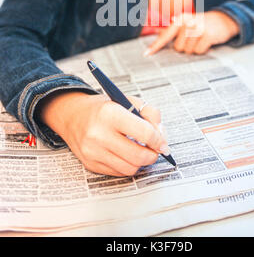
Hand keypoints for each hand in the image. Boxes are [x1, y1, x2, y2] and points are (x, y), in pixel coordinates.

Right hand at [36, 91, 167, 176]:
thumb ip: (149, 113)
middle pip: (139, 156)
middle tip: (156, 149)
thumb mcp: (126, 100)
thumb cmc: (102, 108)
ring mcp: (93, 152)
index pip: (144, 133)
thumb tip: (161, 136)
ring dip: (141, 162)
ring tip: (142, 151)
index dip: (159, 139)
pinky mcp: (90, 164)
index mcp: (110, 113)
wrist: (73, 115)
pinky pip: (118, 173)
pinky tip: (127, 154)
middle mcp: (99, 134)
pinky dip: (128, 165)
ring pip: (130, 168)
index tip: (162, 141)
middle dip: (153, 154)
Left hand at [144, 10, 239, 55]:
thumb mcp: (187, 24)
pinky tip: (207, 42)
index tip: (146, 54)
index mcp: (180, 20)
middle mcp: (187, 22)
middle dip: (186, 47)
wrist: (223, 20)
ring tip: (201, 40)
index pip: (165, 35)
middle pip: (178, 48)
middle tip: (194, 40)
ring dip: (195, 49)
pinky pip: (199, 51)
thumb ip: (174, 32)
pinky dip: (203, 50)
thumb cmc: (202, 25)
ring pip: (188, 51)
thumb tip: (159, 40)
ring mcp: (198, 28)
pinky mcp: (207, 35)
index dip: (156, 46)